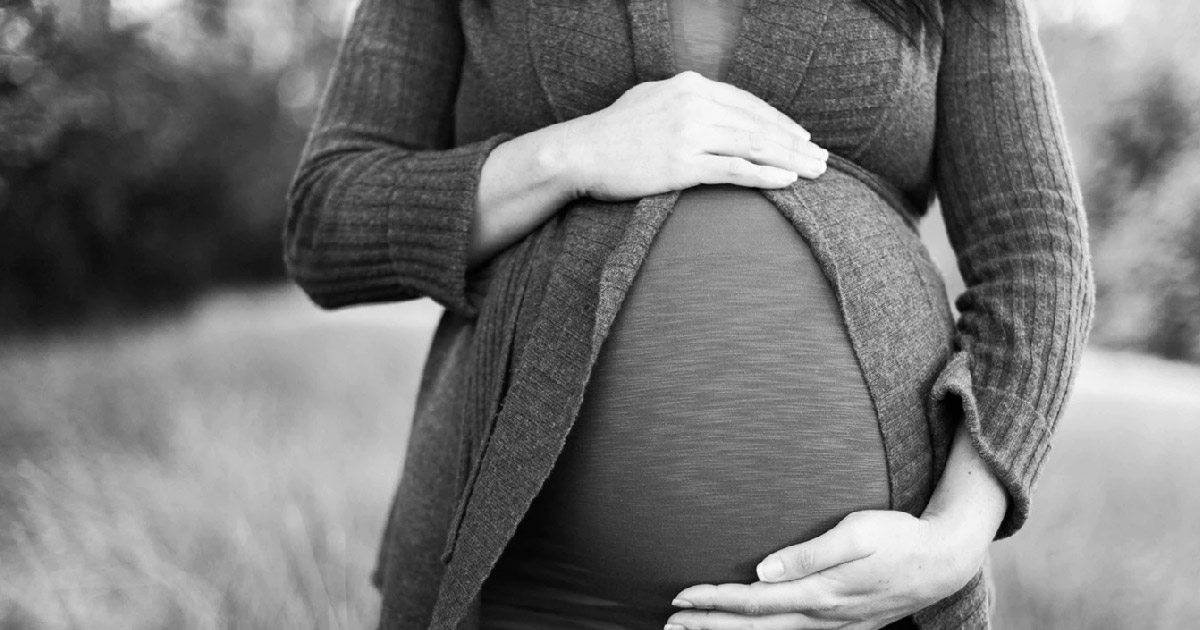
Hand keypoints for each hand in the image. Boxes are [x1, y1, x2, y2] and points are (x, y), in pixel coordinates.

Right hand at [559, 70, 828, 201]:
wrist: (579, 153)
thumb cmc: (611, 132)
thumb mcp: (651, 99)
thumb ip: (684, 100)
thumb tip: (711, 108)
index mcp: (690, 85)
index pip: (748, 103)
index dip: (779, 122)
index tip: (802, 137)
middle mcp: (694, 104)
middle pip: (758, 124)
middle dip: (795, 143)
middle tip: (822, 158)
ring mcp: (689, 133)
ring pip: (754, 145)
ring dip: (790, 160)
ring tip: (815, 172)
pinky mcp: (682, 164)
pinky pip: (735, 169)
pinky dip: (765, 175)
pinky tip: (787, 182)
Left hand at [665, 510, 988, 629]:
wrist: (944, 562)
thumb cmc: (899, 537)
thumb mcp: (858, 533)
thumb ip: (810, 554)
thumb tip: (763, 570)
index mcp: (821, 593)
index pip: (754, 600)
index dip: (715, 600)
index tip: (681, 595)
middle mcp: (823, 617)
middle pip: (754, 626)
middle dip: (709, 625)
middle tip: (669, 622)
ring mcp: (834, 627)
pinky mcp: (843, 628)